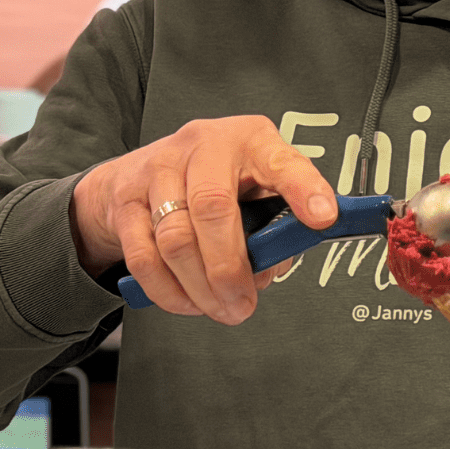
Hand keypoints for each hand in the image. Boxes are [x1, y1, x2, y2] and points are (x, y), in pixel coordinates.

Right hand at [71, 116, 336, 323]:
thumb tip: (267, 269)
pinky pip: (142, 256)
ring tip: (218, 309)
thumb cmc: (216, 183)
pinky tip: (186, 302)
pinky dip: (167, 290)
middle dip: (229, 268)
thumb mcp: (256, 187)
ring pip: (175, 238)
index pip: (282, 161)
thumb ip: (272, 225)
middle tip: (243, 305)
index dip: (304, 189)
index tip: (324, 218)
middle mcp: (204, 145)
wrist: (140, 171)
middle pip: (214, 208)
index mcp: (251, 139)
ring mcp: (159, 169)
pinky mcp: (125, 200)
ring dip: (199, 287)